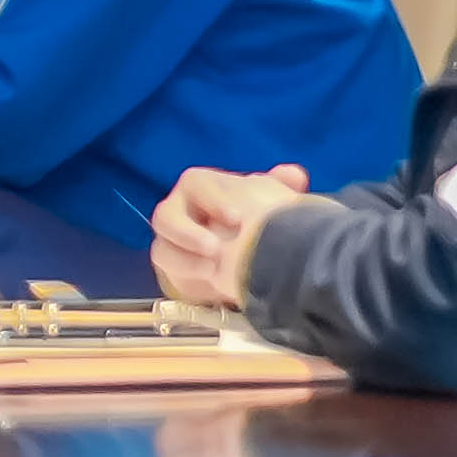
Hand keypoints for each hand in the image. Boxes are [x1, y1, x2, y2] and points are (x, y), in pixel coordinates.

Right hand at [150, 165, 308, 315]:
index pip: (196, 184)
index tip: (238, 217)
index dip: (214, 199)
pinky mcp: (172, 267)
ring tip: (213, 270)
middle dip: (188, 233)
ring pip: (161, 247)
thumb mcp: (268, 201)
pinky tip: (212, 281)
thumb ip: (278, 186)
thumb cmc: (255, 221)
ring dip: (184, 260)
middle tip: (216, 248)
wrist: (247, 256)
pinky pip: (169, 273)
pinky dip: (187, 275)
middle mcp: (179, 210)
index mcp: (201, 188)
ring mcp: (172, 241)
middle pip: (166, 216)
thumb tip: (294, 175)